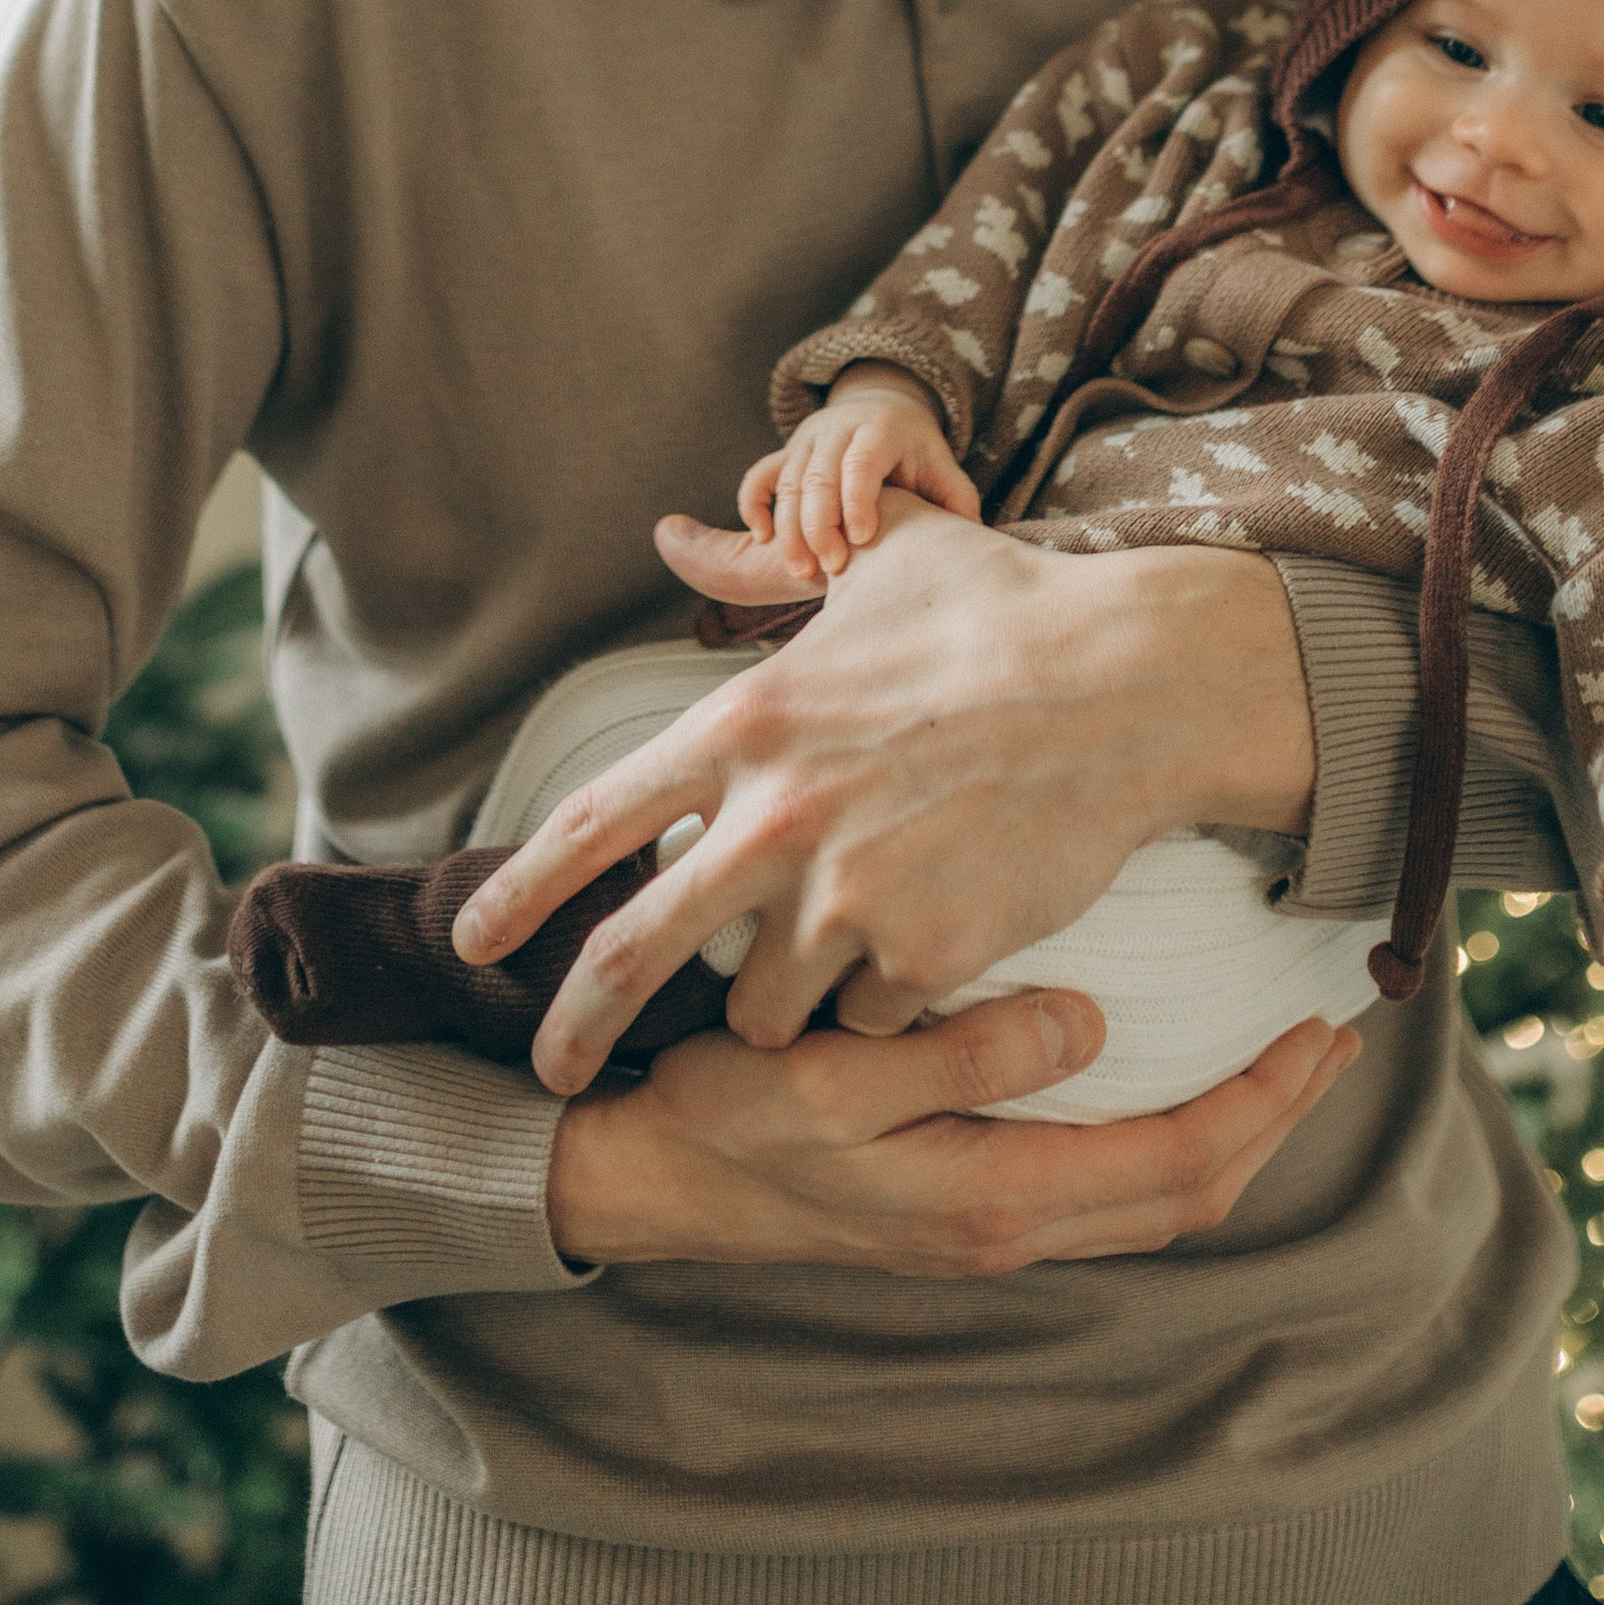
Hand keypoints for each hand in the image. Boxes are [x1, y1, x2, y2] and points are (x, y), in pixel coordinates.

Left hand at [457, 495, 1316, 1089]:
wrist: (1128, 685)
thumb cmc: (1002, 608)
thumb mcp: (874, 560)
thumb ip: (763, 566)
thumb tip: (675, 533)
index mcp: (746, 722)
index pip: (596, 821)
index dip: (521, 891)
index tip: (475, 941)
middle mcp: (776, 816)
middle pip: (636, 953)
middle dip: (578, 1027)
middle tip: (552, 1071)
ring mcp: (847, 896)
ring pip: (764, 1002)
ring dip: (781, 996)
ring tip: (831, 954)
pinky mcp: (922, 957)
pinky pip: (870, 1018)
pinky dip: (883, 1003)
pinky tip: (927, 950)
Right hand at [545, 988, 1362, 1271]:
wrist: (644, 1180)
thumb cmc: (726, 1113)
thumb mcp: (832, 1073)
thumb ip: (963, 1055)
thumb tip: (1090, 1024)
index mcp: (990, 1197)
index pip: (1177, 1161)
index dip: (1263, 1100)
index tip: (1318, 1029)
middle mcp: (1004, 1228)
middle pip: (1187, 1192)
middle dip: (1272, 1119)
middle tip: (1329, 1036)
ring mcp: (983, 1227)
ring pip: (1150, 1196)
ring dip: (1226, 1129)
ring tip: (1271, 1052)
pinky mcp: (959, 1207)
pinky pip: (1103, 1184)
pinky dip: (1162, 1133)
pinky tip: (1162, 1073)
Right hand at [736, 366, 979, 581]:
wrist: (882, 408)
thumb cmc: (916, 452)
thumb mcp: (941, 466)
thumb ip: (956, 499)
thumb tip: (972, 541)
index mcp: (880, 428)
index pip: (861, 462)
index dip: (857, 500)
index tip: (861, 540)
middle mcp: (837, 429)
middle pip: (818, 476)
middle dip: (820, 525)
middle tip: (831, 569)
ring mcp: (807, 440)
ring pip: (788, 483)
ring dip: (790, 529)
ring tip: (801, 571)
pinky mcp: (786, 453)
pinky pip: (759, 476)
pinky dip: (754, 505)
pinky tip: (763, 538)